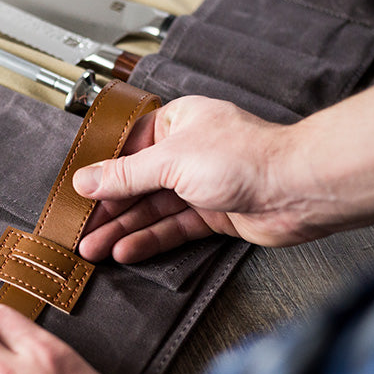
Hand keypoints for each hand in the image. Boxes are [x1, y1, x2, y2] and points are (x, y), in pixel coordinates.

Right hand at [73, 96, 307, 263]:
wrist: (296, 190)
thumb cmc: (244, 157)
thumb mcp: (170, 161)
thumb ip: (126, 175)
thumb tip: (86, 180)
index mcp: (176, 123)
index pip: (127, 148)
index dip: (100, 173)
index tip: (76, 194)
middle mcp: (186, 151)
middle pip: (137, 182)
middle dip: (108, 208)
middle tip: (80, 229)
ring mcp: (199, 183)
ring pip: (153, 208)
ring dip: (123, 228)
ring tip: (93, 248)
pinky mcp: (212, 212)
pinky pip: (173, 226)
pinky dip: (150, 238)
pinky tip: (126, 250)